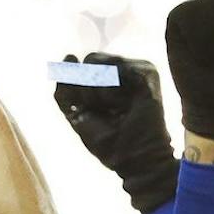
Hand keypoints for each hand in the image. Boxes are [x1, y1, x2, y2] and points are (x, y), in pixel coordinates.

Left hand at [52, 54, 178, 213]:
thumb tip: (69, 56)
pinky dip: (112, 91)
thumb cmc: (106, 142)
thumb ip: (65, 87)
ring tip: (117, 109)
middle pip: (88, 61)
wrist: (132, 157)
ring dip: (98, 92)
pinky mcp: (147, 71)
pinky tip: (126, 105)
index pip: (77, 67)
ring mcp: (134, 69)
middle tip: (106, 112)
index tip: (87, 110)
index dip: (75, 87)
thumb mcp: (75, 113)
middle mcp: (119, 71)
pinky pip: (115, 67)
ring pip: (98, 62)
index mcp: (103, 79)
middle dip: (87, 90)